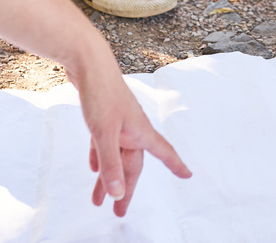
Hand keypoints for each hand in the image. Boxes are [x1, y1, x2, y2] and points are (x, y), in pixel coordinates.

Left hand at [71, 50, 190, 215]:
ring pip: (115, 156)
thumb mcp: (104, 133)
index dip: (176, 165)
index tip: (188, 175)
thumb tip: (117, 193)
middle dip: (125, 189)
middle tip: (119, 213)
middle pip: (132, 164)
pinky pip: (104, 144)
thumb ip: (110, 164)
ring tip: (97, 200)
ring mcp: (118, 122)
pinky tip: (92, 167)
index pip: (163, 153)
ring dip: (107, 177)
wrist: (87, 62)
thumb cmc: (101, 93)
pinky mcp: (103, 117)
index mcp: (140, 131)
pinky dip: (99, 158)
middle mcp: (133, 127)